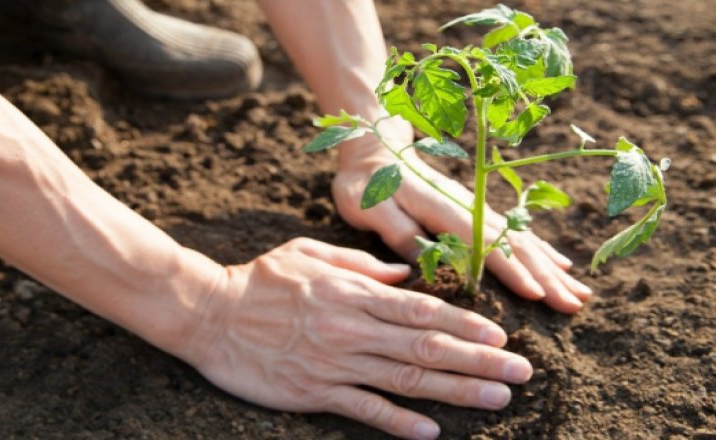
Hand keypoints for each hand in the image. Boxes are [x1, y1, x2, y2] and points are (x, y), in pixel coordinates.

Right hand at [180, 238, 532, 438]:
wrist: (208, 313)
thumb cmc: (259, 279)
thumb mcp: (310, 253)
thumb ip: (360, 265)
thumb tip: (404, 274)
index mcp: (353, 293)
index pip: (421, 310)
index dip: (465, 325)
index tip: (500, 337)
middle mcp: (351, 328)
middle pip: (425, 347)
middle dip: (477, 362)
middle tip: (520, 374)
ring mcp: (333, 363)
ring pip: (405, 380)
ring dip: (455, 392)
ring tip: (496, 401)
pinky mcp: (312, 392)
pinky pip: (363, 409)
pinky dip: (398, 422)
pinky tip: (430, 432)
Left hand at [333, 135, 592, 313]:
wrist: (374, 146)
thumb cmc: (366, 182)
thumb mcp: (369, 207)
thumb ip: (398, 231)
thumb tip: (426, 263)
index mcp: (443, 209)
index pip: (485, 244)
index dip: (511, 270)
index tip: (538, 295)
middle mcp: (469, 207)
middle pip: (515, 244)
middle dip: (546, 277)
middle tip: (573, 306)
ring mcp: (476, 207)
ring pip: (522, 240)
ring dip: (551, 268)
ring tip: (580, 294)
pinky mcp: (475, 209)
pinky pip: (516, 232)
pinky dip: (541, 250)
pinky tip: (560, 266)